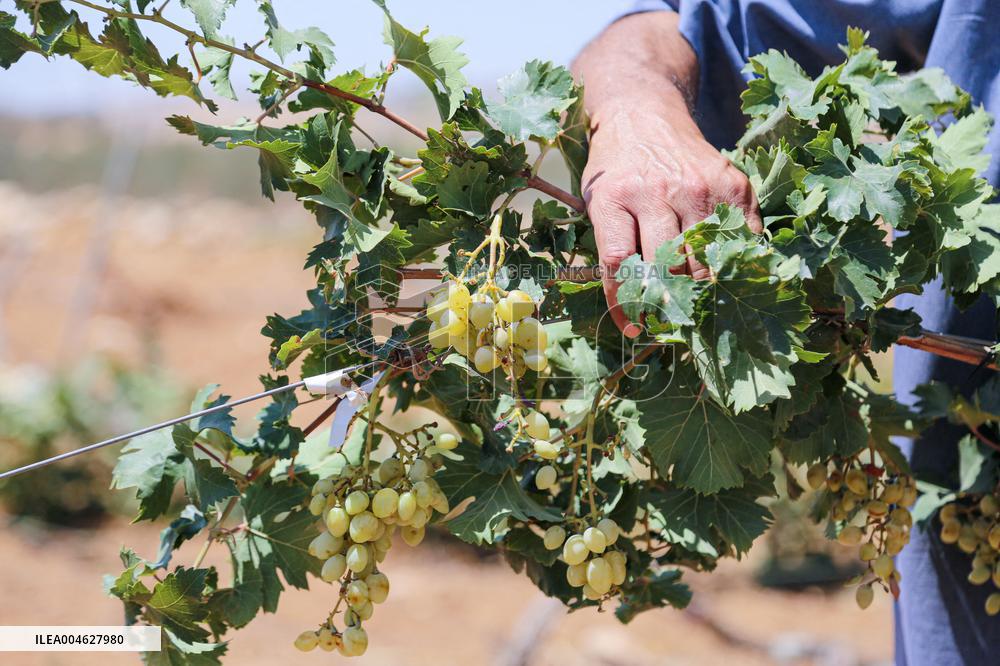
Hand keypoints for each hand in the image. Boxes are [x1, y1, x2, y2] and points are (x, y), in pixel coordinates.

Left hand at [581, 99, 762, 335]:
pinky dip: (732, 263)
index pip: (620, 264)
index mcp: (615, 198)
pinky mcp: (732, 184)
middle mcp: (657, 191)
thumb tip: (636, 309)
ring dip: (701, 290)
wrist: (644, 113)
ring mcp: (698, 187)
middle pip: (667, 267)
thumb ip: (613, 248)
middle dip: (669, 302)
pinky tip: (725, 276)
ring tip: (698, 307)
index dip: (627, 304)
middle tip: (671, 322)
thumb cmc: (616, 169)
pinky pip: (739, 239)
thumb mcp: (597, 203)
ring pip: (704, 259)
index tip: (634, 328)